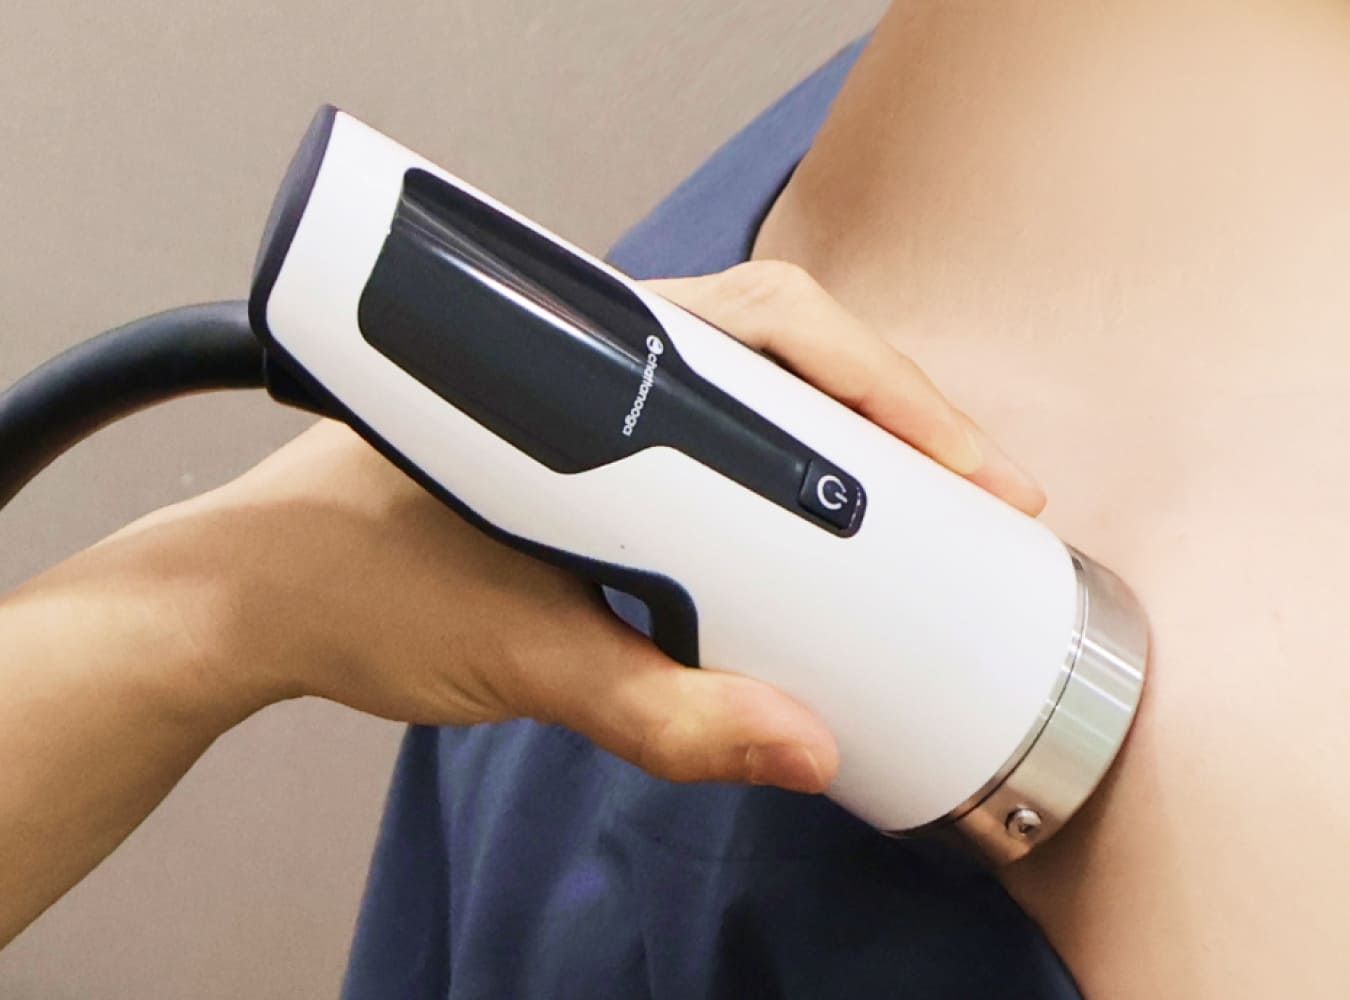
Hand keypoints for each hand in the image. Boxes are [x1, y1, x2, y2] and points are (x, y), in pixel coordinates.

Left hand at [127, 261, 1041, 792]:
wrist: (253, 595)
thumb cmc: (355, 588)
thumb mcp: (527, 659)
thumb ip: (665, 713)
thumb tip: (807, 746)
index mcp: (585, 362)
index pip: (781, 333)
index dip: (892, 394)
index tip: (967, 472)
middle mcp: (595, 354)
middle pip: (790, 345)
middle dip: (895, 414)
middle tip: (975, 495)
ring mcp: (590, 392)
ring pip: (757, 385)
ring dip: (847, 436)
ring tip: (924, 505)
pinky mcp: (584, 445)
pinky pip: (716, 433)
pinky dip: (786, 469)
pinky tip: (823, 521)